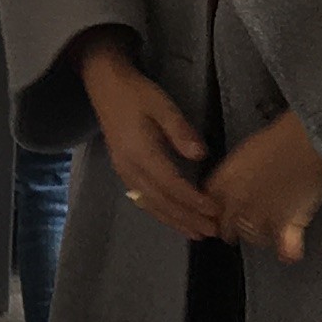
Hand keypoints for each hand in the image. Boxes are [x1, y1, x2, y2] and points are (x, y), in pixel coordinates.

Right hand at [78, 34, 220, 242]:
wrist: (105, 88)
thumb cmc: (137, 94)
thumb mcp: (162, 104)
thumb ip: (180, 130)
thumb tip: (201, 154)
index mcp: (140, 152)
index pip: (171, 184)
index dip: (193, 200)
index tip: (215, 209)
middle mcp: (130, 168)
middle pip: (161, 201)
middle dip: (187, 218)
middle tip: (212, 231)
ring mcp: (124, 172)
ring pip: (151, 205)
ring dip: (175, 221)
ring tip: (198, 233)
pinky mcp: (124, 172)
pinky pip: (144, 200)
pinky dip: (162, 213)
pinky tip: (175, 220)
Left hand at [203, 111, 321, 262]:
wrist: (310, 140)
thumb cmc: (286, 134)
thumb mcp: (252, 148)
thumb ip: (239, 169)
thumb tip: (242, 176)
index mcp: (227, 178)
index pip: (209, 202)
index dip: (215, 208)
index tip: (218, 212)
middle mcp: (238, 200)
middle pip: (226, 225)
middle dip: (232, 227)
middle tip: (240, 228)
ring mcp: (261, 214)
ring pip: (252, 237)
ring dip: (259, 237)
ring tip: (268, 234)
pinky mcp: (287, 223)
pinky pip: (284, 247)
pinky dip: (288, 251)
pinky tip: (289, 252)